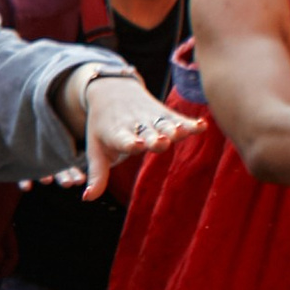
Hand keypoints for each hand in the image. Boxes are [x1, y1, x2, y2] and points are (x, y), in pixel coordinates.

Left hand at [73, 70, 186, 198]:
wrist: (111, 91)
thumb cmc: (103, 128)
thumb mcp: (96, 150)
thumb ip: (97, 175)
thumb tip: (87, 199)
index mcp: (116, 134)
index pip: (123, 139)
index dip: (130, 142)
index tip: (136, 144)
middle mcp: (135, 125)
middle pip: (147, 134)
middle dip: (154, 138)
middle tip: (161, 141)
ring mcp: (151, 118)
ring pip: (164, 125)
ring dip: (173, 129)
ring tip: (181, 132)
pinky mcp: (164, 113)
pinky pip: (178, 118)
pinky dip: (190, 123)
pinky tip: (202, 126)